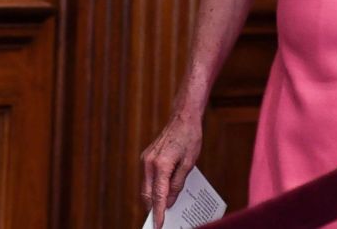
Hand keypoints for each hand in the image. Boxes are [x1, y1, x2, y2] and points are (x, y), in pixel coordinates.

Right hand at [140, 111, 202, 228]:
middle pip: (147, 194)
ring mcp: (146, 159)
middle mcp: (149, 163)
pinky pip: (149, 178)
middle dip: (154, 208)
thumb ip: (177, 184)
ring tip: (165, 209)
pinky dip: (155, 187)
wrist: (183, 117)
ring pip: (147, 187)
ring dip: (154, 198)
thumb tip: (169, 201)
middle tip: (162, 220)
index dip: (159, 212)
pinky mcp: (147, 157)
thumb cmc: (189, 138)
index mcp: (161, 165)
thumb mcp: (188, 164)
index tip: (159, 225)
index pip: (158, 195)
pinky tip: (165, 192)